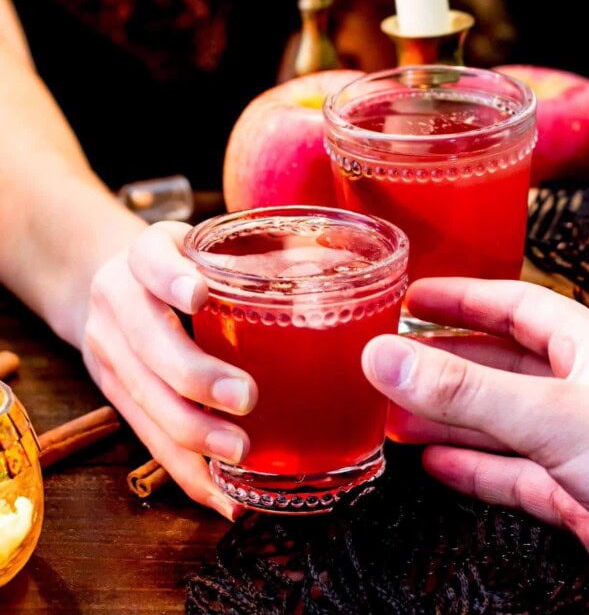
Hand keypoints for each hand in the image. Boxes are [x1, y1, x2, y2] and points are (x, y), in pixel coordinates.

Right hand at [81, 221, 257, 520]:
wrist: (111, 286)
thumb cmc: (182, 264)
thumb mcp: (204, 244)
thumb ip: (254, 255)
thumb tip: (330, 272)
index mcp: (145, 254)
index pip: (149, 258)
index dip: (170, 278)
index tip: (198, 293)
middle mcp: (117, 299)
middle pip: (148, 341)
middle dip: (195, 375)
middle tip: (246, 398)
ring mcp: (108, 348)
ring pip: (145, 398)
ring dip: (192, 432)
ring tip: (239, 453)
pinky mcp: (112, 391)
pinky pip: (147, 436)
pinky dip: (185, 470)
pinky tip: (222, 494)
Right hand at [362, 278, 588, 559]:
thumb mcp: (550, 413)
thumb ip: (465, 389)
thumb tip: (386, 356)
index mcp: (588, 347)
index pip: (514, 305)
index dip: (461, 298)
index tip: (414, 297)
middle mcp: (582, 390)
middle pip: (499, 363)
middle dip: (444, 363)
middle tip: (394, 362)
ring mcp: (579, 442)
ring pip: (501, 420)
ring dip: (449, 418)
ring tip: (399, 414)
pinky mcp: (577, 492)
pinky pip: (513, 473)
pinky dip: (473, 468)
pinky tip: (439, 462)